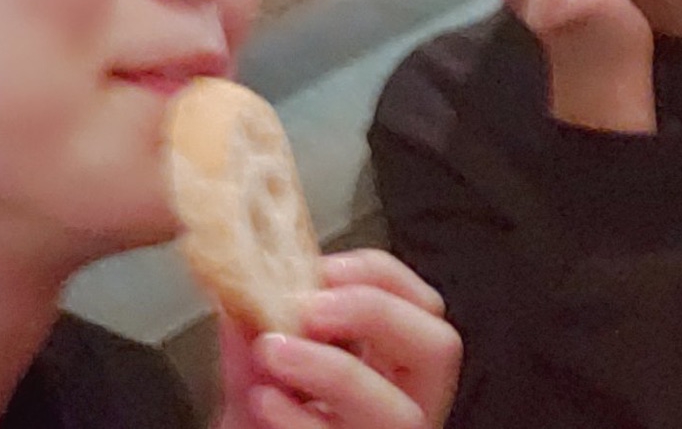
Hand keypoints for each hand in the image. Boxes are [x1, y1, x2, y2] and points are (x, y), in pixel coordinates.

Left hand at [215, 250, 460, 428]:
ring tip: (273, 351)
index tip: (321, 267)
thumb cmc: (262, 423)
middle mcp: (401, 406)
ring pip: (400, 412)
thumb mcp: (257, 377)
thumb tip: (243, 294)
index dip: (376, 275)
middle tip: (311, 308)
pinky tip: (265, 401)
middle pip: (438, 347)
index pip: (421, 304)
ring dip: (335, 371)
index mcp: (390, 371)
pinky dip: (300, 420)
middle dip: (376, 312)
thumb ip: (251, 339)